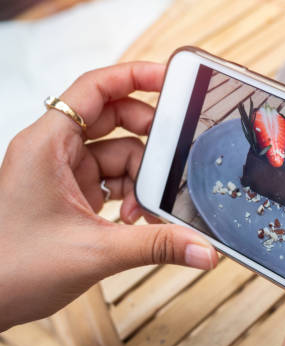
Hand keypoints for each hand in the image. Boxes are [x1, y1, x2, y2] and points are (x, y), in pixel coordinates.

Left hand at [0, 62, 217, 330]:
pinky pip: (111, 181)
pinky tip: (138, 221)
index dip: (134, 76)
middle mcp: (53, 152)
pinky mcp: (69, 196)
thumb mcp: (95, 253)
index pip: (94, 89)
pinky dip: (131, 197)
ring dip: (140, 181)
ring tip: (150, 210)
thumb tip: (204, 250)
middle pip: (112, 119)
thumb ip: (156, 246)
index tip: (171, 78)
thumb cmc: (10, 269)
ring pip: (116, 155)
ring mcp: (61, 174)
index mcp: (47, 145)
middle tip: (176, 157)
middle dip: (148, 140)